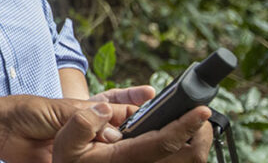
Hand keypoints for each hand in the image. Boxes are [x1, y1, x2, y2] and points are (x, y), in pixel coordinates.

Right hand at [53, 103, 212, 162]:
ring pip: (189, 161)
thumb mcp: (67, 142)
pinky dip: (186, 147)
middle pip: (189, 157)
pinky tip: (182, 134)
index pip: (164, 143)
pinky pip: (179, 161)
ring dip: (196, 140)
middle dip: (200, 133)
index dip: (185, 125)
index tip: (200, 110)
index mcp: (126, 159)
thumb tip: (106, 110)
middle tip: (200, 112)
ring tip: (194, 121)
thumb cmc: (72, 159)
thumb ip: (82, 124)